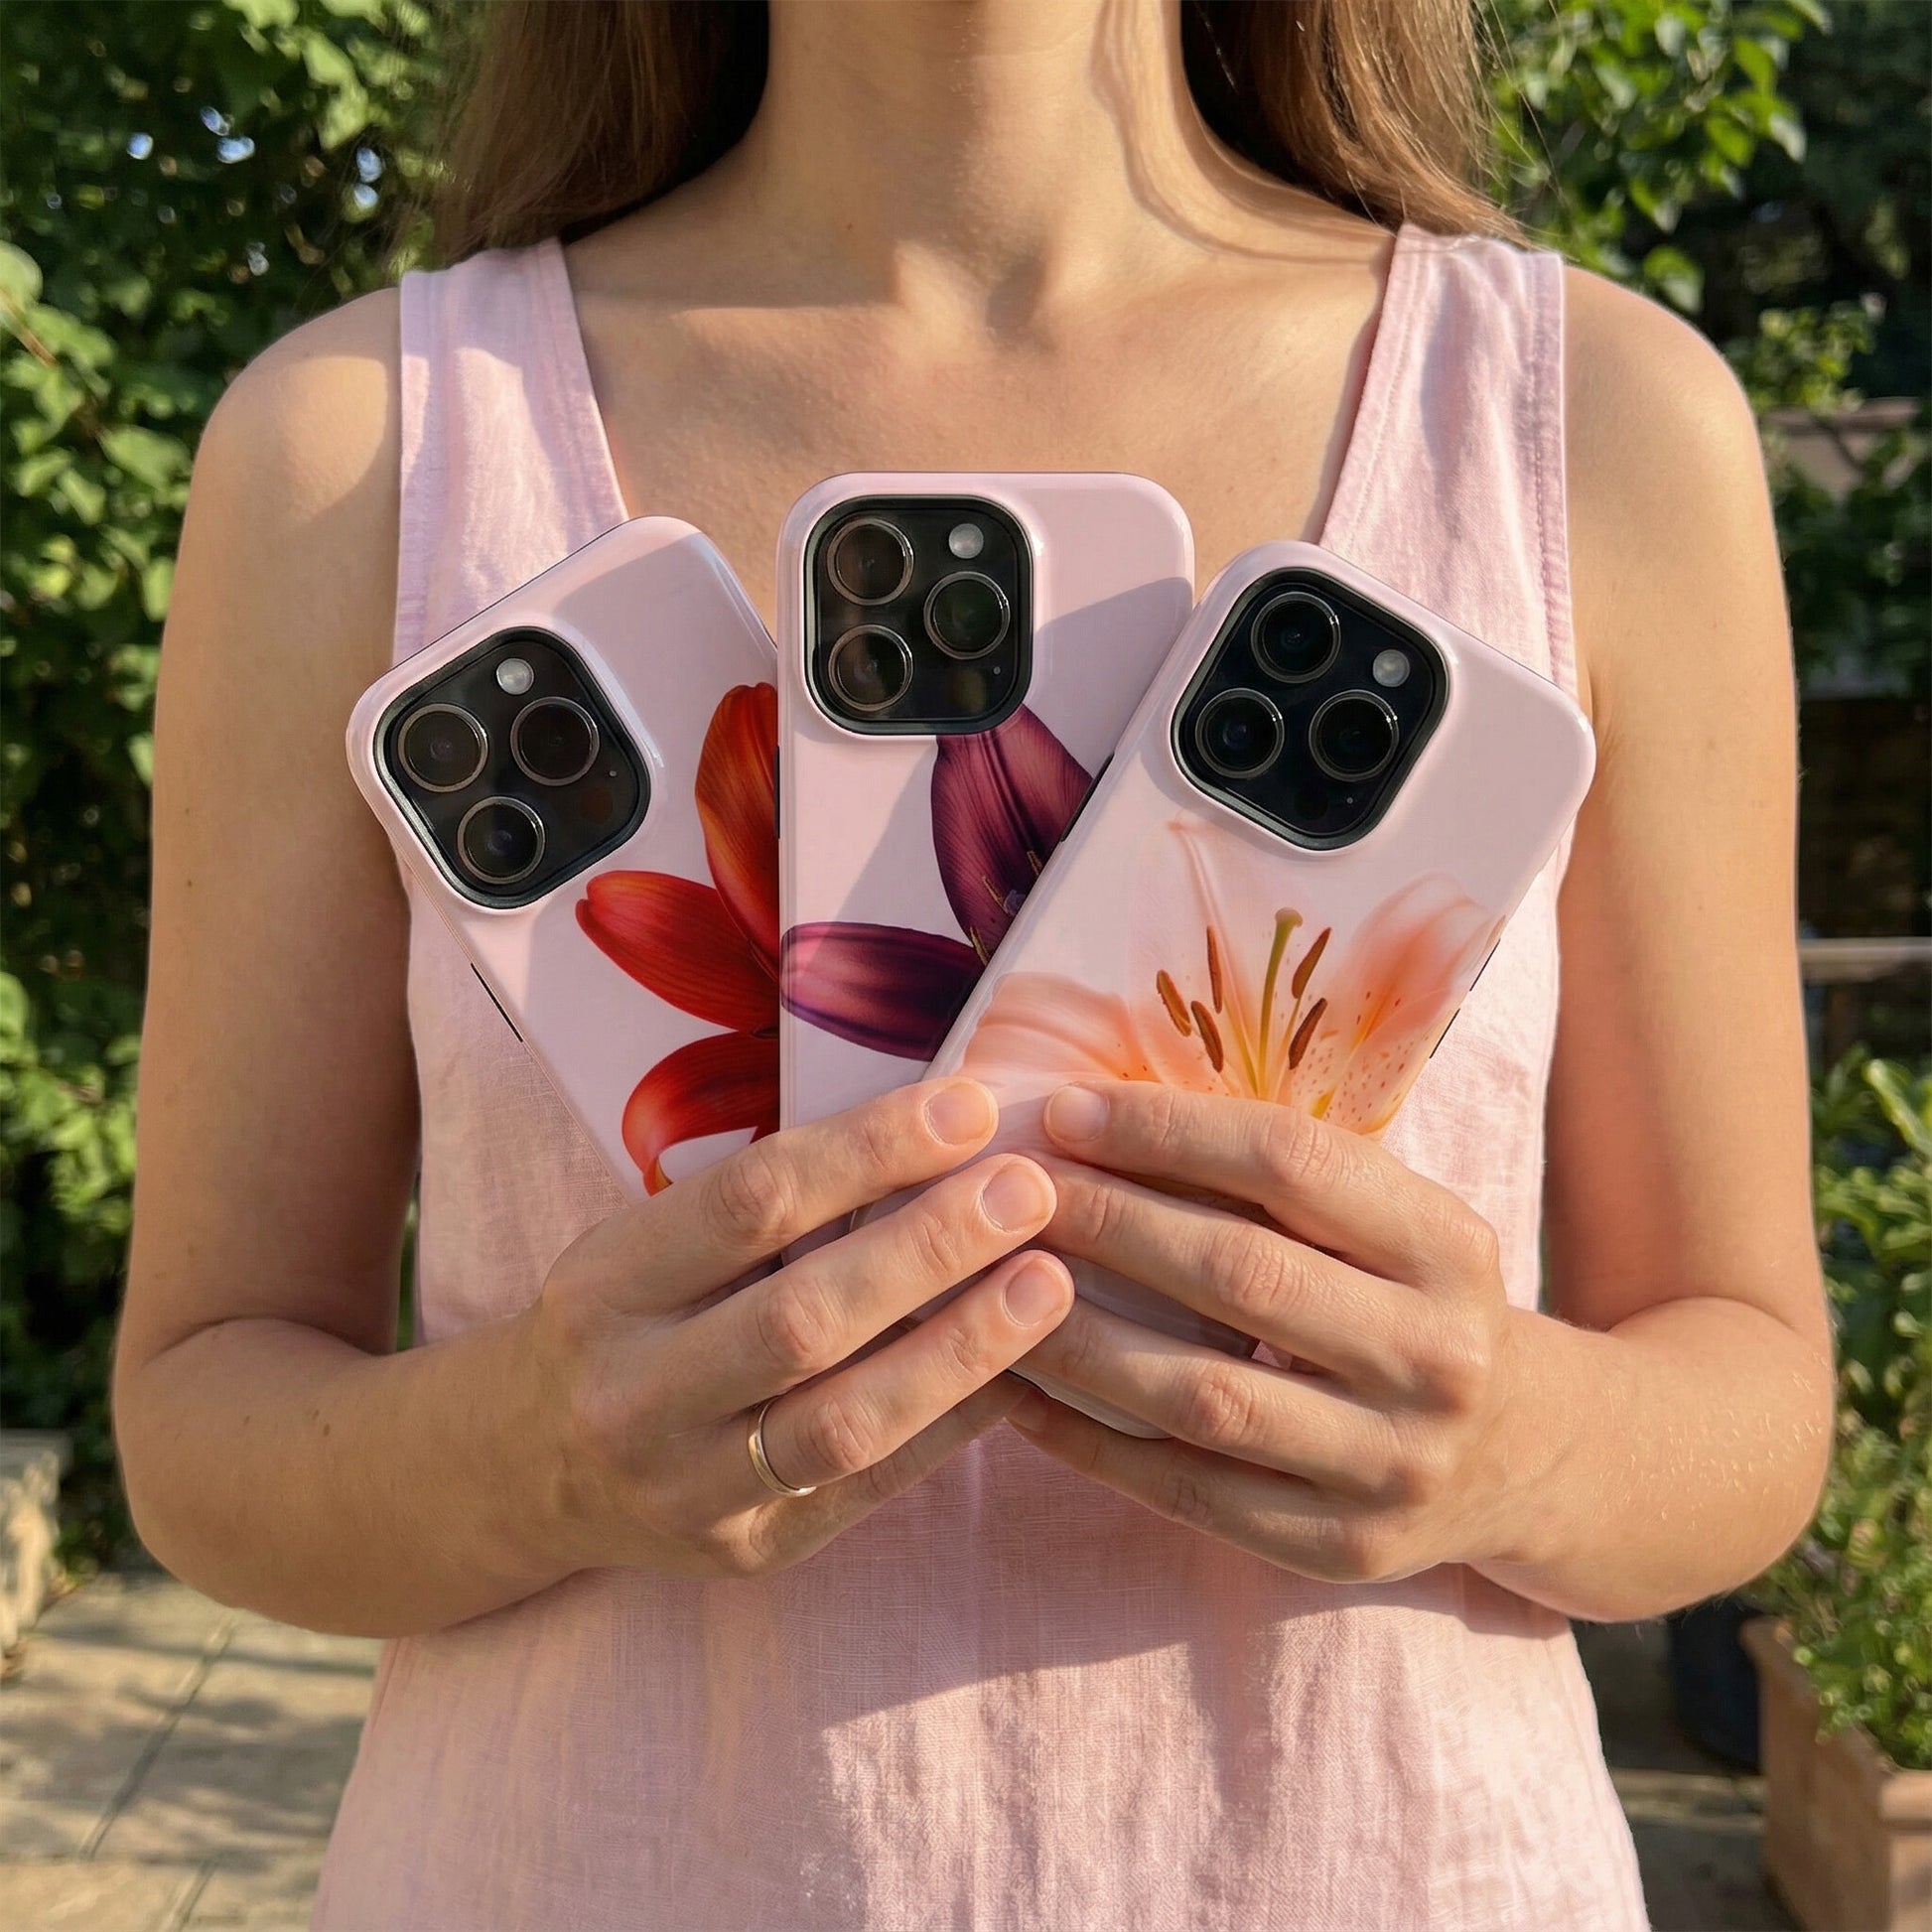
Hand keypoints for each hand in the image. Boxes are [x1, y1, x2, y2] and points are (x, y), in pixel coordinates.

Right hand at [526, 1078, 1072, 1578]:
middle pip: (801, 1318)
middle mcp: (635, 1393)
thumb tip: (939, 1136)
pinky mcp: (749, 1552)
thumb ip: (765, 1208)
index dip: (868, 1150)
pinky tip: (1024, 1371)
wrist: (528, 1470)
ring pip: (845, 1423)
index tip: (968, 1108)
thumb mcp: (647, 1247)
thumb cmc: (625, 1322)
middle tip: (1029, 1189)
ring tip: (1049, 1283)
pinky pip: (872, 1487)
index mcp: (606, 1285)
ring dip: (962, 1347)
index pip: (749, 1201)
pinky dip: (955, 1422)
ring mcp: (690, 1487)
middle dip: (929, 1248)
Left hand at [1007, 1081, 1530, 1584]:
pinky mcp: (1340, 1549)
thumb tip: (1101, 1117)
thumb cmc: (1418, 1304)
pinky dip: (1090, 1442)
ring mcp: (1390, 1465)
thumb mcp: (1398, 1225)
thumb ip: (1284, 1181)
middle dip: (1109, 1223)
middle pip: (1241, 1274)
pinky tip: (1016, 1395)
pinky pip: (1188, 1491)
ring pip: (1202, 1396)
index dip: (1169, 1132)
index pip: (1292, 1163)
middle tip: (1012, 1193)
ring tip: (989, 1289)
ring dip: (1077, 1338)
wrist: (1528, 1454)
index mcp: (1448, 1247)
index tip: (1069, 1109)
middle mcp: (1432, 1356)